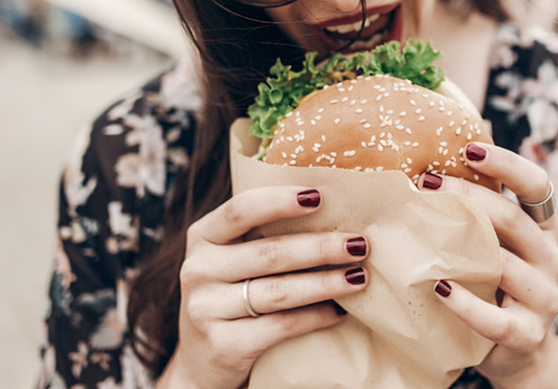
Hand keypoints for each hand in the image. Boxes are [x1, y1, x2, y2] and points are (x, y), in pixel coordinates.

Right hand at [158, 186, 368, 388]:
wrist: (203, 361)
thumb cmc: (232, 295)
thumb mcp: (233, 258)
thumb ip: (264, 235)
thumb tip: (334, 210)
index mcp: (202, 236)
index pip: (240, 210)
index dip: (279, 201)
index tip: (319, 196)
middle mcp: (198, 269)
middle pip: (269, 253)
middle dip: (320, 247)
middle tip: (359, 244)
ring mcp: (205, 309)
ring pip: (279, 291)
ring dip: (325, 283)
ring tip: (359, 276)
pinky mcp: (223, 345)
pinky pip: (281, 326)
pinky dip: (316, 317)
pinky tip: (340, 312)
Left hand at [420, 144, 557, 387]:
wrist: (514, 350)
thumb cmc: (492, 284)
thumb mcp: (492, 244)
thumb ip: (476, 213)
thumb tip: (428, 167)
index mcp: (545, 230)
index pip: (537, 185)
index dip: (507, 163)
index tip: (469, 149)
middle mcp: (552, 258)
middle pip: (513, 220)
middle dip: (467, 198)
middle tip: (426, 184)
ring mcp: (546, 298)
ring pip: (505, 265)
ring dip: (461, 249)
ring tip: (421, 234)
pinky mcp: (528, 334)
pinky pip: (495, 318)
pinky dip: (464, 304)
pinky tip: (438, 289)